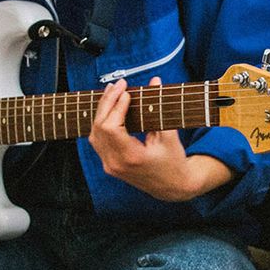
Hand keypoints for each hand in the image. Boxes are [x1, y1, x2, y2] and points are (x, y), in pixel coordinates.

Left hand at [88, 77, 231, 201]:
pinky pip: (97, 141)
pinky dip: (101, 123)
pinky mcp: (109, 165)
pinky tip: (109, 109)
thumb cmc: (174, 162)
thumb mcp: (169, 135)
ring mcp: (110, 166)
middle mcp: (116, 164)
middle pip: (99, 128)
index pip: (112, 127)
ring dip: (102, 111)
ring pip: (94, 134)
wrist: (173, 187)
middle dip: (107, 102)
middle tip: (119, 85)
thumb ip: (160, 107)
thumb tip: (155, 81)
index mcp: (131, 158)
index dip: (116, 106)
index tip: (127, 92)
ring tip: (112, 92)